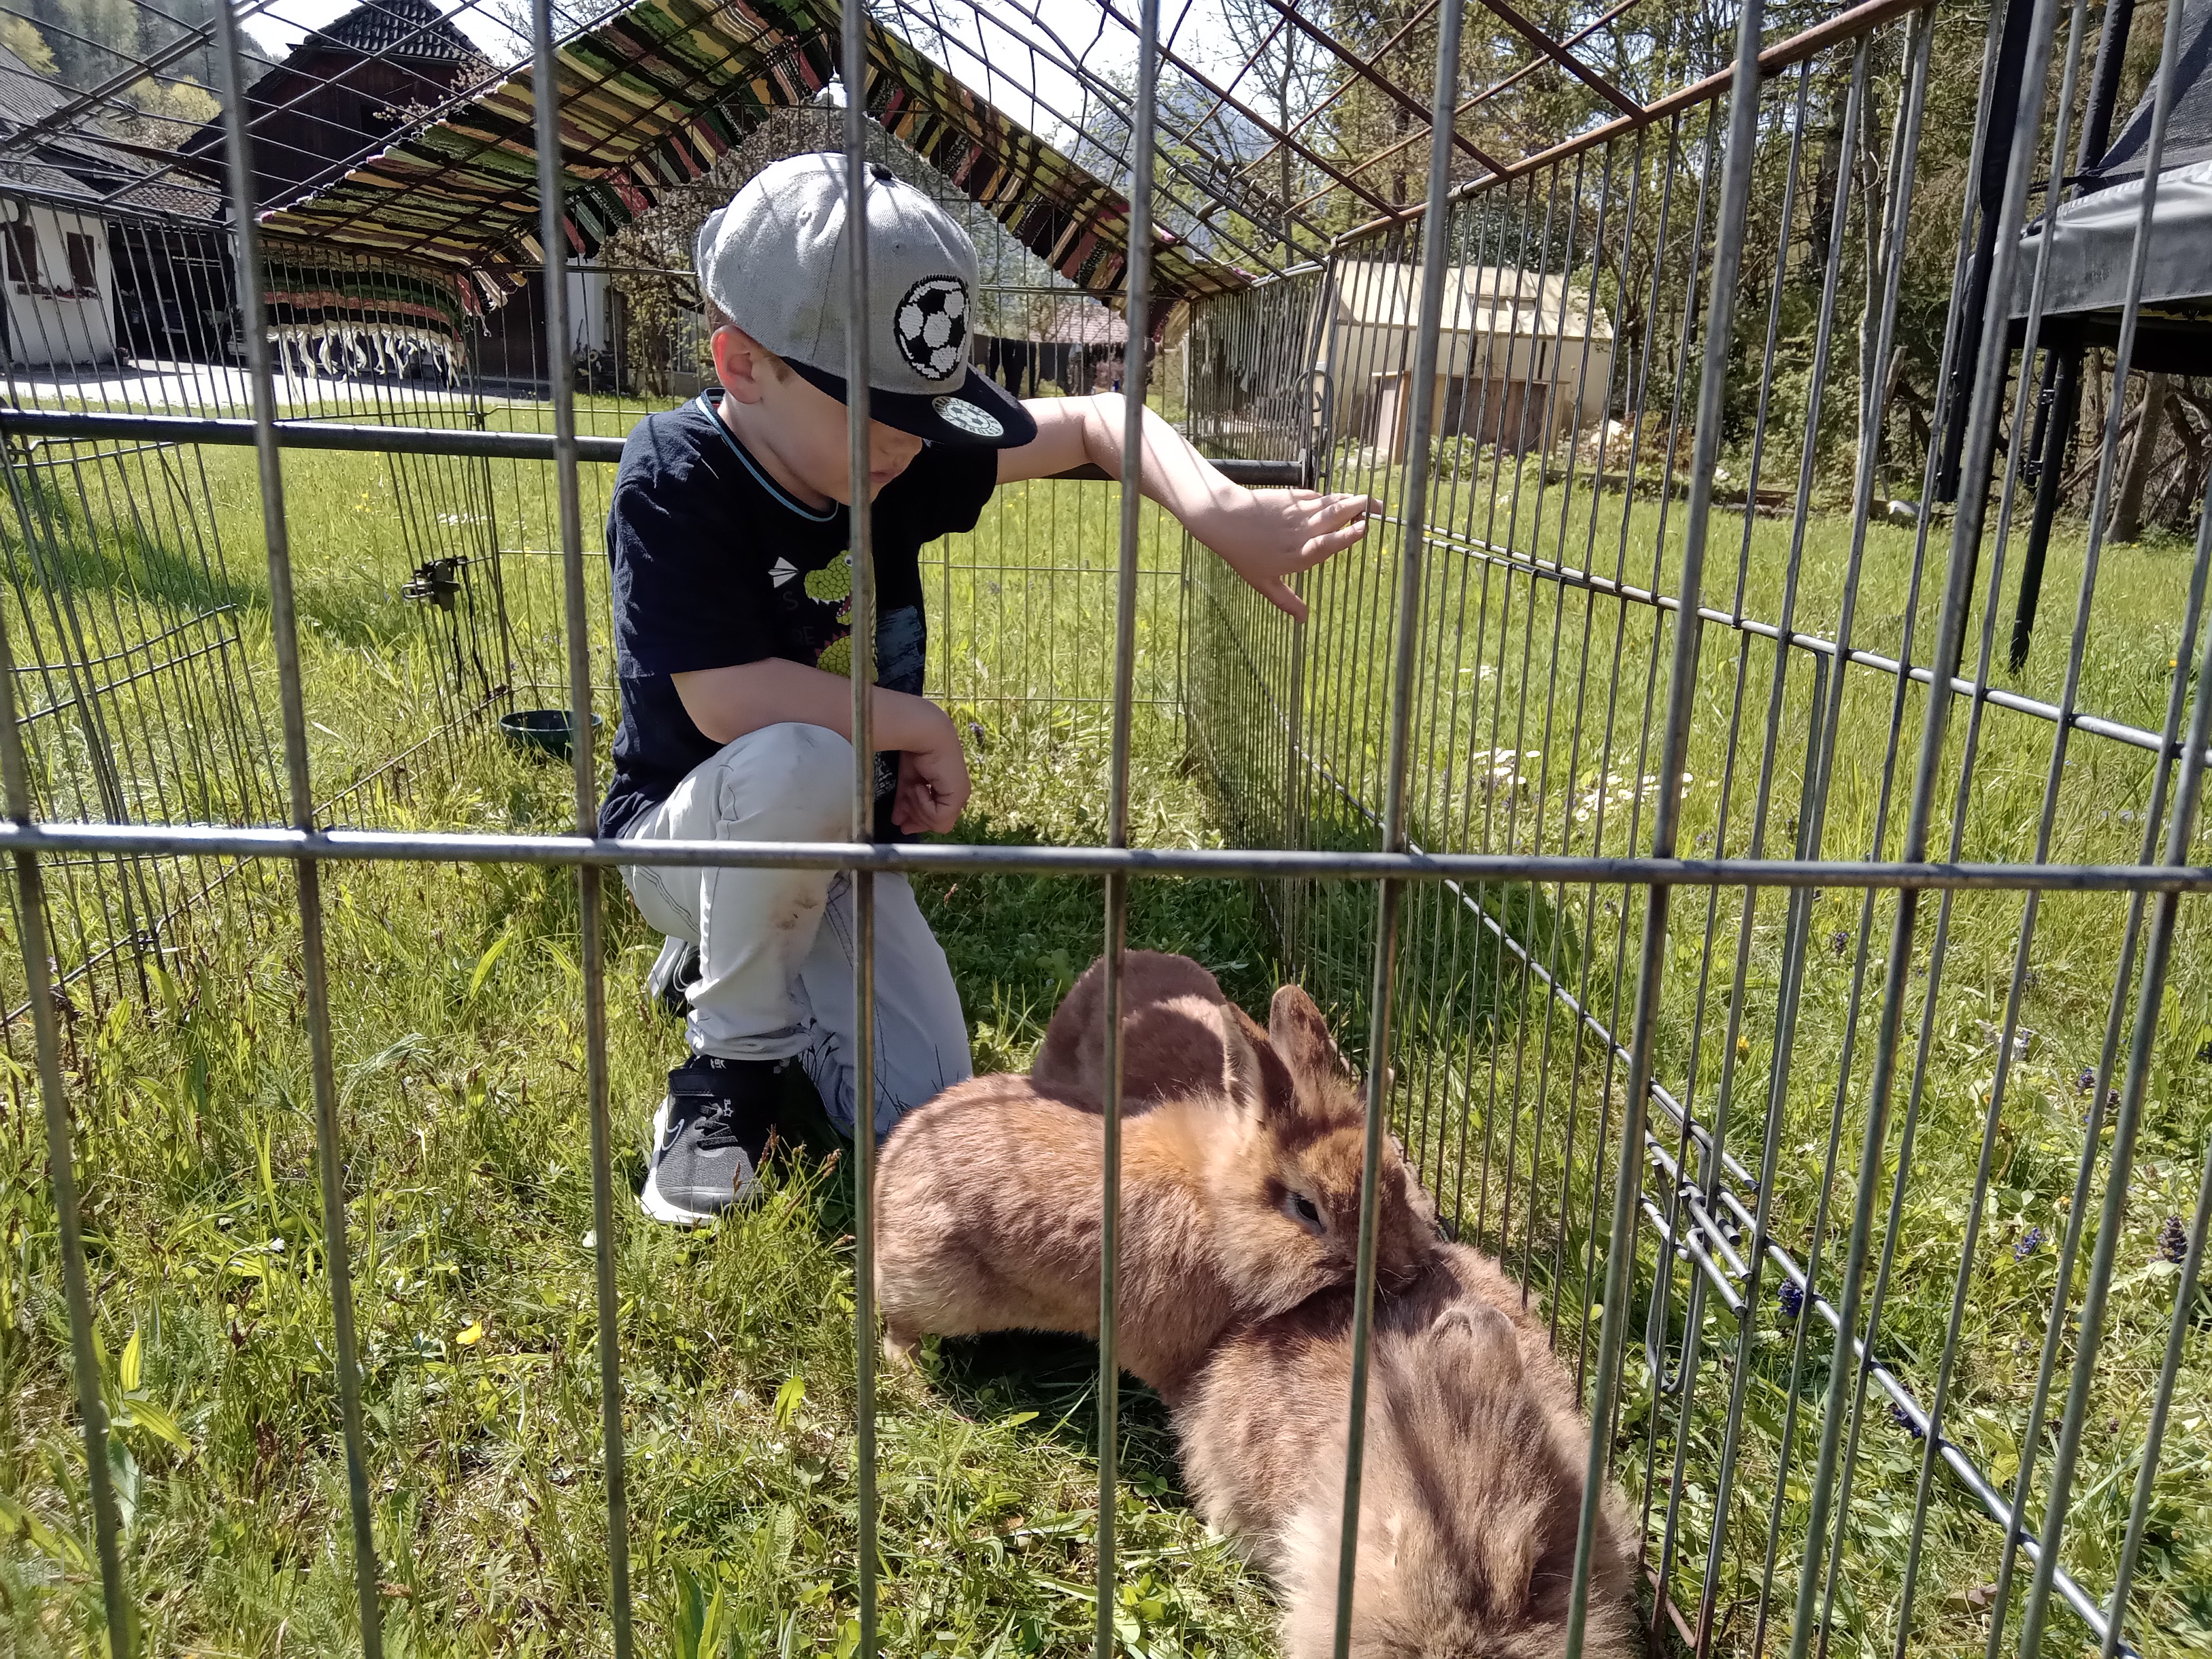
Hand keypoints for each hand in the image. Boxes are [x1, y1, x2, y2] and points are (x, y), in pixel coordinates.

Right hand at [893, 731, 968, 834]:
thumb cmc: (916, 751)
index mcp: (946, 789)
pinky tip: (919, 787)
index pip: (935, 816)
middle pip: (936, 823)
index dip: (917, 820)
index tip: (901, 822)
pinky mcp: (958, 796)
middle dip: (916, 820)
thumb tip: (898, 822)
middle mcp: (956, 794)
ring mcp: (959, 796)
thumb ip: (905, 802)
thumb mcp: (908, 782)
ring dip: (917, 809)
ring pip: (937, 823)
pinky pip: (937, 817)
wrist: (924, 735)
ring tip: (913, 789)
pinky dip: (923, 804)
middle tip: (902, 819)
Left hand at [1193, 488, 1378, 621]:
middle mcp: (1302, 532)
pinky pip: (1317, 497)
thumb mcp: (1263, 583)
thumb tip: (1303, 621)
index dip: (1348, 535)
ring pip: (1330, 504)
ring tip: (1368, 501)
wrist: (1225, 519)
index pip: (1329, 544)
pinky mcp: (1293, 498)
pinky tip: (1340, 500)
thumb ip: (1286, 600)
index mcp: (1298, 555)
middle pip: (1336, 517)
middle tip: (1379, 509)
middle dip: (1360, 510)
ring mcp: (1298, 512)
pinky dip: (1331, 499)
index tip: (1365, 528)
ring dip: (1351, 501)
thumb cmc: (1243, 554)